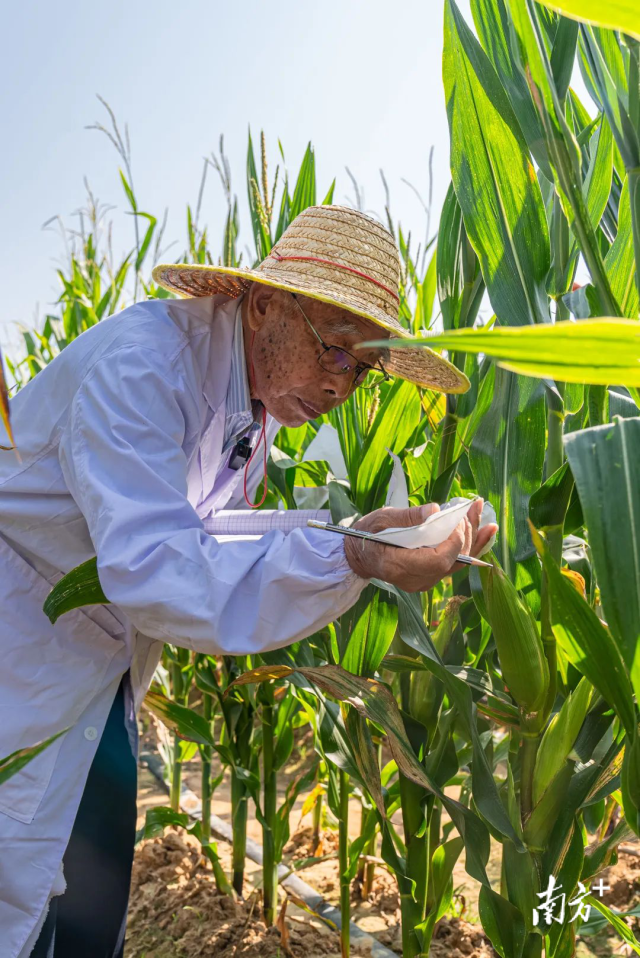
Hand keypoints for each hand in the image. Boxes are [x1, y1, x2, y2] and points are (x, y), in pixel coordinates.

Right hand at [344, 499, 497, 592]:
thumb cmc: (366, 534)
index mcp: (398, 566)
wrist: (359, 555)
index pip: (437, 561)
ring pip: (457, 564)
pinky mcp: (430, 577)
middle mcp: (414, 580)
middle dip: (465, 535)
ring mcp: (424, 582)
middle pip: (451, 562)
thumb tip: (436, 510)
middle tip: (467, 510)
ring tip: (480, 510)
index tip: (456, 520)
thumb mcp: (382, 519)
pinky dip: (470, 545)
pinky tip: (485, 529)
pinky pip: (455, 564)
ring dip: (473, 537)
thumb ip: (409, 517)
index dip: (452, 542)